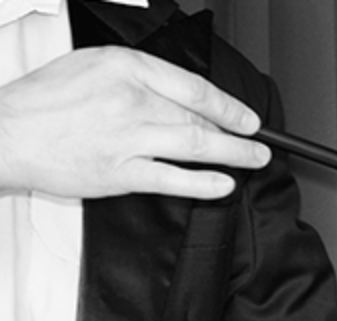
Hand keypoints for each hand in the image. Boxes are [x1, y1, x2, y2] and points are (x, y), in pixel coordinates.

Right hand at [0, 46, 270, 199]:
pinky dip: (204, 182)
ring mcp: (126, 137)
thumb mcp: (93, 67)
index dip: (229, 105)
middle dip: (236, 133)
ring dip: (233, 154)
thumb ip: (140, 78)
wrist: (6, 133)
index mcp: (124, 66)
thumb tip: (185, 97)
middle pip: (199, 117)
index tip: (247, 117)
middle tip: (258, 143)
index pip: (193, 86)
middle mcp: (129, 98)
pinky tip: (224, 184)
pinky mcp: (119, 172)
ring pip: (195, 144)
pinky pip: (173, 178)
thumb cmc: (47, 101)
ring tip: (254, 160)